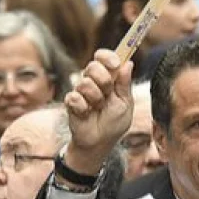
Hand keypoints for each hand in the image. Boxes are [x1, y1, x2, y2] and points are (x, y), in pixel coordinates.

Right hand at [63, 49, 134, 174]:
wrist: (100, 142)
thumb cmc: (114, 123)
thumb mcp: (125, 103)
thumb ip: (125, 84)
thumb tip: (128, 63)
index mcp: (108, 78)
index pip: (104, 57)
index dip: (107, 57)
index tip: (114, 64)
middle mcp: (93, 80)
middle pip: (93, 66)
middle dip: (104, 81)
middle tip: (108, 94)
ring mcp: (80, 90)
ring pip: (85, 83)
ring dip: (96, 99)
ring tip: (98, 109)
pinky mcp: (70, 101)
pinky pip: (75, 97)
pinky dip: (84, 108)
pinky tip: (86, 114)